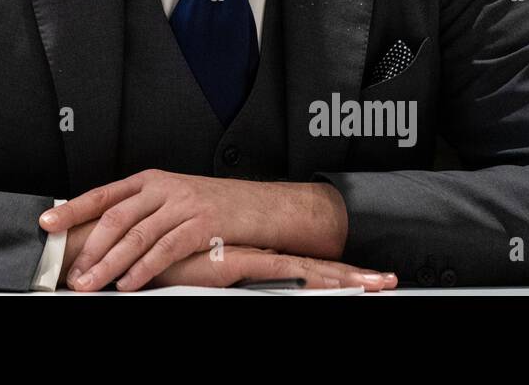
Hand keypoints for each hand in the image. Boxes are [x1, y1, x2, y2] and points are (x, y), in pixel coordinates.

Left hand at [40, 168, 290, 291]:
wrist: (262, 206)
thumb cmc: (216, 207)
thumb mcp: (174, 200)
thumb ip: (142, 212)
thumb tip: (103, 238)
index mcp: (151, 180)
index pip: (103, 194)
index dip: (73, 208)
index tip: (49, 223)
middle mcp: (163, 188)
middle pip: (115, 218)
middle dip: (89, 249)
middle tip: (71, 273)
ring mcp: (183, 205)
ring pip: (136, 236)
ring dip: (109, 264)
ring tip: (91, 283)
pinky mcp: (202, 225)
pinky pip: (165, 249)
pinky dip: (143, 269)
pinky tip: (128, 283)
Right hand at [147, 245, 397, 291]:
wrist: (139, 244)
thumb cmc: (165, 261)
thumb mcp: (203, 271)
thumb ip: (224, 271)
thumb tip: (238, 273)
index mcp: (255, 256)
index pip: (304, 265)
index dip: (336, 272)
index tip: (366, 277)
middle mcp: (259, 254)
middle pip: (316, 267)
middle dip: (354, 276)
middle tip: (389, 281)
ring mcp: (250, 258)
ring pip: (308, 270)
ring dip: (345, 279)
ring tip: (378, 284)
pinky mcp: (235, 264)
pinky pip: (281, 273)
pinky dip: (308, 279)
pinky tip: (330, 285)